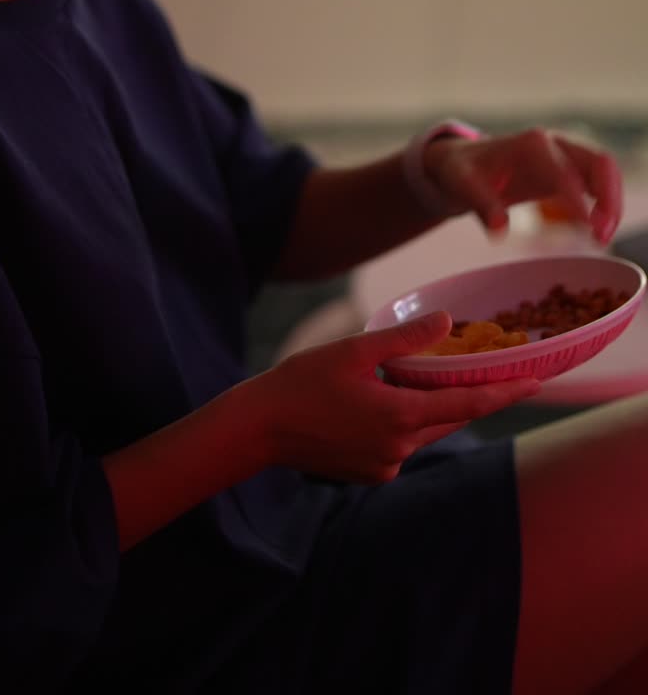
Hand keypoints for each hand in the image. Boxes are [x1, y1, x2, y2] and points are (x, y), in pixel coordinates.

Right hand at [251, 311, 539, 484]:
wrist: (259, 428)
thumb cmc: (301, 383)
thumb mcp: (354, 351)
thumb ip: (404, 338)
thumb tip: (447, 322)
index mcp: (400, 417)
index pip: (468, 405)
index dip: (505, 392)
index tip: (536, 381)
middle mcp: (399, 448)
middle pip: (450, 418)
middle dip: (470, 395)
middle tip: (492, 371)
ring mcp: (384, 465)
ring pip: (425, 430)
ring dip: (431, 406)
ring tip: (424, 377)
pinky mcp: (369, 473)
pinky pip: (401, 443)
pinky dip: (403, 421)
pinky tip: (382, 400)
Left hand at [423, 128, 622, 243]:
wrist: (459, 162)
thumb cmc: (460, 171)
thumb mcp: (461, 184)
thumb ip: (481, 204)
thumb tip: (500, 230)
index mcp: (531, 145)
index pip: (564, 171)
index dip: (578, 200)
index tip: (587, 229)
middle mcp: (554, 145)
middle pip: (599, 164)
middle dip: (608, 198)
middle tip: (602, 236)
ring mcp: (563, 157)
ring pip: (604, 172)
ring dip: (611, 203)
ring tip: (602, 238)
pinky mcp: (566, 172)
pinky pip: (596, 184)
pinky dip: (604, 204)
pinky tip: (597, 232)